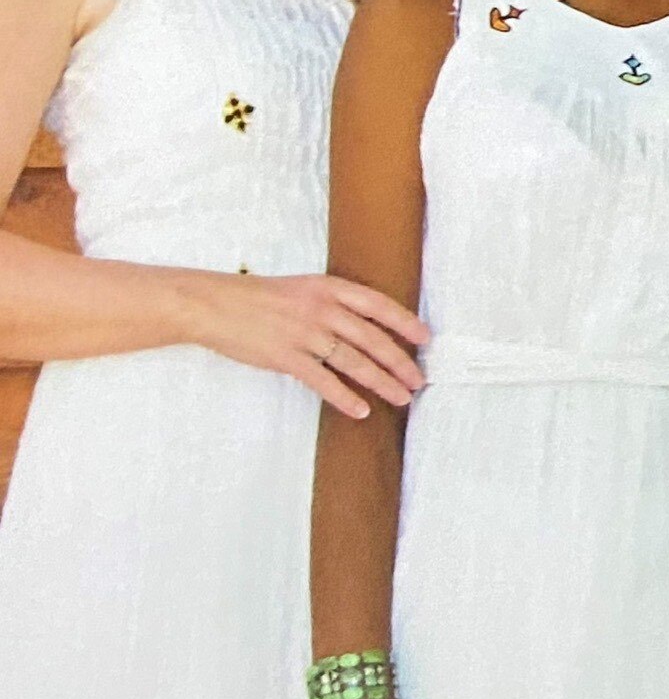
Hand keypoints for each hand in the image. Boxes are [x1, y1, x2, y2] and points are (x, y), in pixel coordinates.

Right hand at [186, 271, 426, 418]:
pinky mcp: (286, 357)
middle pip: (373, 338)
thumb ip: (333, 303)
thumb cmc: (258, 298)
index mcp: (329, 288)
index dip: (405, 323)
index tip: (425, 339)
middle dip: (400, 361)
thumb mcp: (303, 289)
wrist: (213, 304)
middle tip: (419, 379)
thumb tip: (366, 326)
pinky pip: (323, 381)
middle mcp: (322, 308)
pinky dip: (345, 397)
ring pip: (354, 362)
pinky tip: (361, 410)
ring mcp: (304, 333)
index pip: (379, 305)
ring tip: (401, 397)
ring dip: (382, 382)